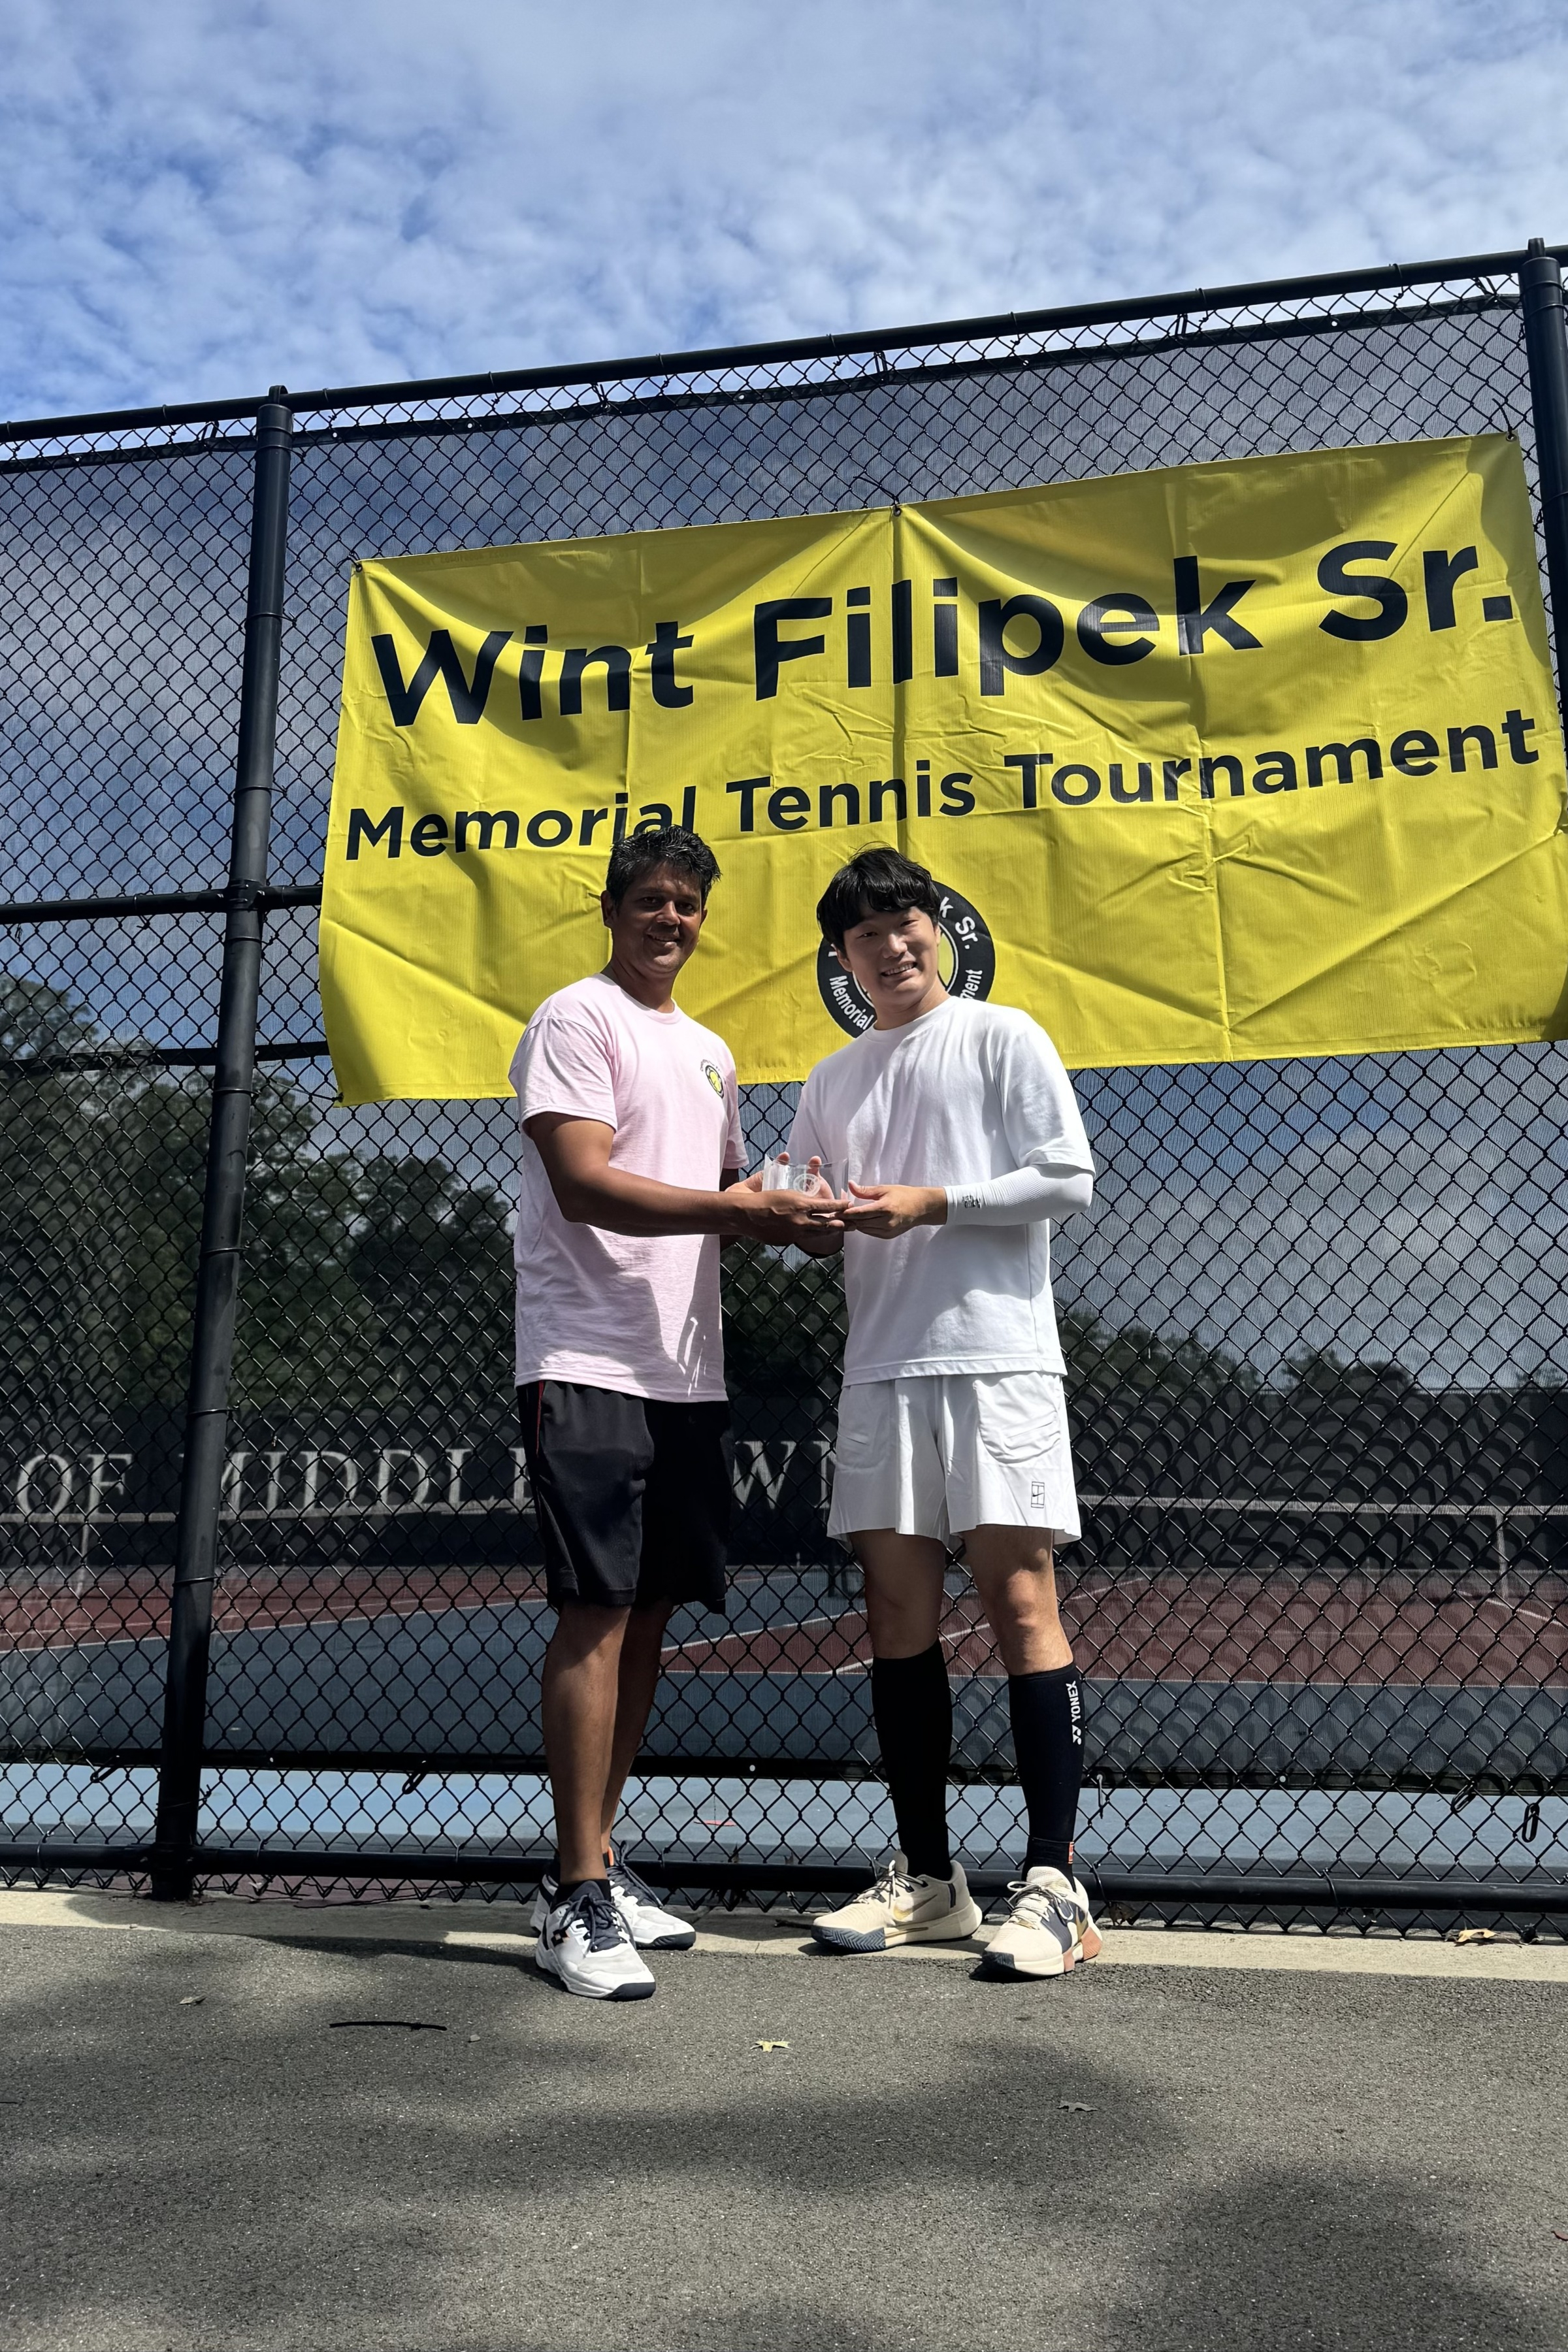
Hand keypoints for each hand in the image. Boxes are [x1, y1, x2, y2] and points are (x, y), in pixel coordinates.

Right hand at [730, 1184, 844, 1240]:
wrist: (746, 1215)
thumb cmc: (764, 1198)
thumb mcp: (787, 1193)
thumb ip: (803, 1199)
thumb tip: (814, 1203)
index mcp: (802, 1205)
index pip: (827, 1206)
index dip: (839, 1205)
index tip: (848, 1204)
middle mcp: (801, 1221)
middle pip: (826, 1224)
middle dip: (840, 1223)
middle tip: (850, 1223)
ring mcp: (795, 1233)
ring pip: (816, 1233)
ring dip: (828, 1231)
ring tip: (837, 1230)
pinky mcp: (787, 1241)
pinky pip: (801, 1237)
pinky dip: (808, 1234)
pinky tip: (811, 1233)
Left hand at [839, 1181, 946, 1238]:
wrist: (921, 1208)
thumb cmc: (903, 1195)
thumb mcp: (884, 1189)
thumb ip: (865, 1190)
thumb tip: (850, 1185)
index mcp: (884, 1208)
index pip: (859, 1213)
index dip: (845, 1212)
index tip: (834, 1210)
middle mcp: (886, 1222)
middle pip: (859, 1222)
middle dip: (847, 1218)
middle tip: (835, 1213)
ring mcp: (887, 1231)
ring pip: (863, 1229)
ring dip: (854, 1223)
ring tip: (844, 1217)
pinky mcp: (888, 1236)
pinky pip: (870, 1232)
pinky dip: (863, 1227)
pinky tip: (859, 1221)